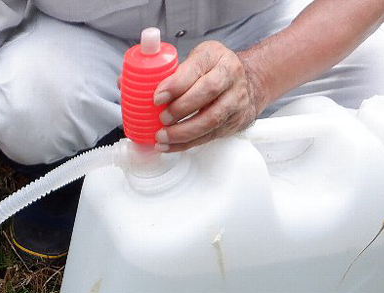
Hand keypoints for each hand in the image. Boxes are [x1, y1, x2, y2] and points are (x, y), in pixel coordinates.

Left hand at [153, 41, 268, 151]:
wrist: (248, 81)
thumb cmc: (211, 71)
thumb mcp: (195, 60)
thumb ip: (172, 72)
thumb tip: (134, 87)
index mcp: (214, 55)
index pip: (197, 67)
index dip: (176, 84)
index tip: (157, 98)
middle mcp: (230, 75)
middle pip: (208, 91)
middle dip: (181, 108)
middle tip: (161, 119)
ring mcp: (236, 99)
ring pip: (211, 118)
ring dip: (182, 132)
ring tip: (161, 137)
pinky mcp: (235, 120)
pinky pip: (209, 135)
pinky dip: (186, 144)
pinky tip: (169, 146)